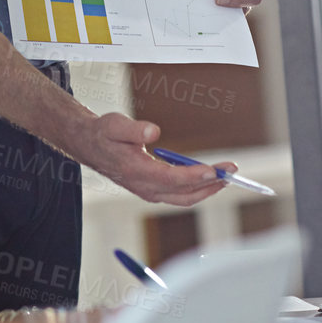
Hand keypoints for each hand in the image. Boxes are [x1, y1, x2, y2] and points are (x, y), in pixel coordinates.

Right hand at [72, 113, 228, 206]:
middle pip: (183, 193)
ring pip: (184, 198)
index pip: (170, 178)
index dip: (194, 176)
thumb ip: (133, 128)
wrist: (90, 146)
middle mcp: (144, 187)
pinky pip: (180, 195)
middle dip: (210, 184)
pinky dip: (197, 188)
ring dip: (207, 189)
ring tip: (227, 176)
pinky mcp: (153, 190)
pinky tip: (210, 178)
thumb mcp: (114, 124)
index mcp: (135, 171)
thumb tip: (153, 131)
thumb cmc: (104, 134)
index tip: (214, 170)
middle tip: (231, 171)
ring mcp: (149, 192)